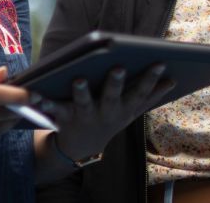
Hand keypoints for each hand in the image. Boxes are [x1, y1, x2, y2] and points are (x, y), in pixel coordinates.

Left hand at [44, 64, 173, 162]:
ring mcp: (85, 115)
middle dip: (115, 83)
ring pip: (83, 102)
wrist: (82, 146)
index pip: (140, 92)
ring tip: (79, 78)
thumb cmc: (110, 118)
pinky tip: (36, 92)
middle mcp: (105, 113)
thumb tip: (173, 79)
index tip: (160, 62)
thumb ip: (150, 95)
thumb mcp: (131, 110)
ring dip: (82, 92)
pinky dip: (44, 101)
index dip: (150, 79)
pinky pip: (53, 108)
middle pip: (111, 97)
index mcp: (124, 108)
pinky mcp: (63, 116)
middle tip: (118, 67)